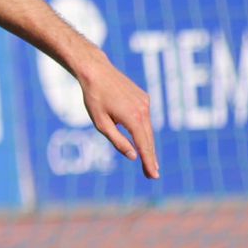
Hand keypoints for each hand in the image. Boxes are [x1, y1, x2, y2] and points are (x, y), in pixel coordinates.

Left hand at [79, 58, 159, 179]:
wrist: (96, 72)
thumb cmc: (94, 98)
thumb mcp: (101, 123)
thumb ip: (118, 141)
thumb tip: (133, 156)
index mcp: (133, 118)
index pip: (143, 145)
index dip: (148, 161)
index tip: (154, 175)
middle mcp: (143, 110)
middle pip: (148, 139)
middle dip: (150, 157)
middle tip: (152, 175)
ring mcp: (145, 103)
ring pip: (148, 129)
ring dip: (147, 144)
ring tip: (148, 161)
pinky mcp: (143, 98)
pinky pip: (144, 118)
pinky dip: (143, 130)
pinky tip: (141, 138)